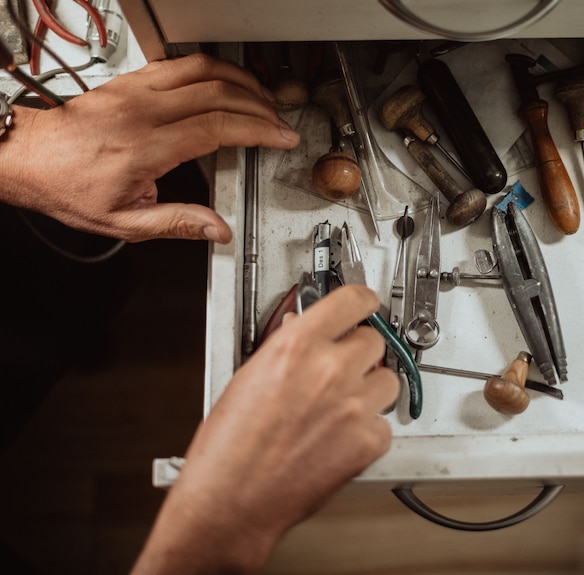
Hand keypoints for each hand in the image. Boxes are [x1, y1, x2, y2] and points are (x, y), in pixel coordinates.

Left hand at [0, 53, 299, 242]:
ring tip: (263, 97)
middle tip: (279, 121)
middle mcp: (142, 111)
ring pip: (202, 69)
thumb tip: (216, 229)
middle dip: (259, 106)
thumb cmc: (66, 185)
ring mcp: (135, 90)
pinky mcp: (129, 81)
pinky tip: (226, 81)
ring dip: (240, 81)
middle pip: (218, 93)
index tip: (280, 136)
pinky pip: (180, 63)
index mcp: (145, 147)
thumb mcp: (123, 222)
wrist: (25, 155)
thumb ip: (176, 224)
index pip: (217, 126)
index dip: (258, 130)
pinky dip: (212, 69)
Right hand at [132, 285, 399, 573]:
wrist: (230, 502)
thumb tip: (302, 330)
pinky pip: (384, 424)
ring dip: (369, 390)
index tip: (368, 305)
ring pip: (388, 381)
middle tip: (342, 370)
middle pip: (375, 340)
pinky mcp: (368, 442)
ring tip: (339, 410)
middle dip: (360, 353)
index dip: (364, 302)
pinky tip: (339, 440)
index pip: (353, 301)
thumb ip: (285, 348)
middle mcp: (330, 370)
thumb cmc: (227, 449)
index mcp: (296, 346)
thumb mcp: (247, 377)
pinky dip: (368, 431)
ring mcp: (354, 406)